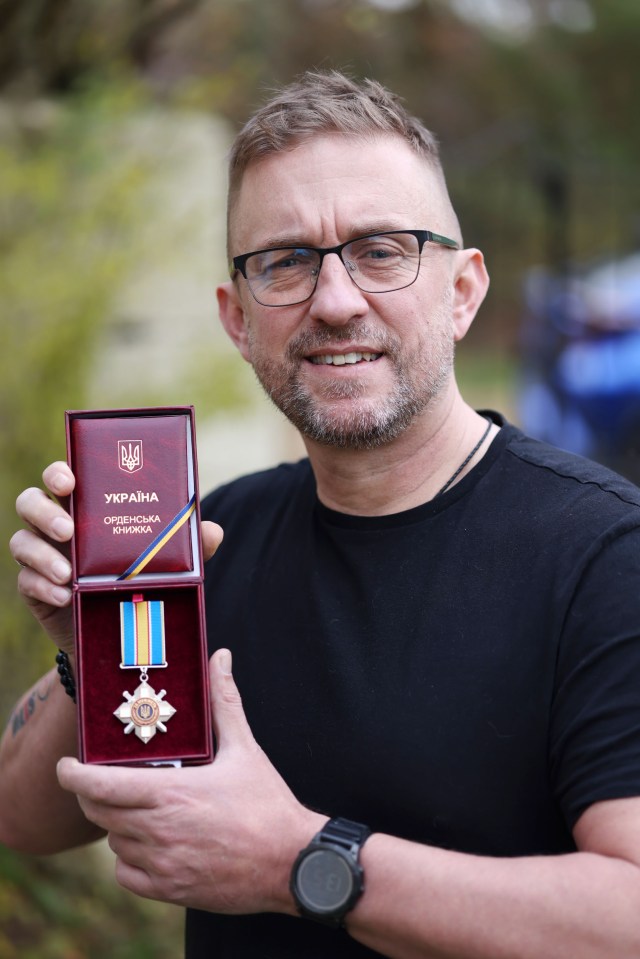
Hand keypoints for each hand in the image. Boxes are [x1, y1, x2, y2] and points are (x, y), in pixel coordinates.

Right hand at [10, 462, 223, 653]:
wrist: (124, 630)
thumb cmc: (143, 577)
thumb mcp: (169, 559)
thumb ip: (188, 543)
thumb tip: (212, 530)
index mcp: (87, 505)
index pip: (63, 476)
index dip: (59, 472)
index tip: (69, 479)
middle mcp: (59, 524)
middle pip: (31, 501)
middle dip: (44, 510)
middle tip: (69, 528)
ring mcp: (42, 555)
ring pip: (21, 541)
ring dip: (41, 554)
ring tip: (69, 573)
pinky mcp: (35, 588)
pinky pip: (26, 582)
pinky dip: (43, 586)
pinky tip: (65, 596)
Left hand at [57, 649, 324, 913]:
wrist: (290, 861)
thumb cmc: (267, 803)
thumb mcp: (245, 748)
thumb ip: (224, 700)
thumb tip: (221, 657)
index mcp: (171, 792)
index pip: (100, 785)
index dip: (73, 776)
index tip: (66, 766)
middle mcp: (159, 829)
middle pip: (99, 812)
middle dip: (92, 795)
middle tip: (101, 781)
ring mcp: (162, 862)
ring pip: (114, 841)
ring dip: (117, 823)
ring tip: (139, 809)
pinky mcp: (170, 888)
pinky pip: (126, 874)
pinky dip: (128, 858)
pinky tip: (149, 843)